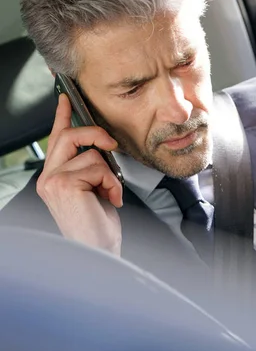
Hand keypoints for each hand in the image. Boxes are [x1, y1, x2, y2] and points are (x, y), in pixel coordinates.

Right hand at [37, 93, 122, 254]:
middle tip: (111, 144)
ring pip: (90, 153)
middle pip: (68, 136)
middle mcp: (48, 178)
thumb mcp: (94, 187)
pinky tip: (109, 200)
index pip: (56, 138)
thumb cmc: (98, 224)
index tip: (65, 98)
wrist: (98, 253)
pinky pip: (98, 167)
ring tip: (108, 194)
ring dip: (109, 173)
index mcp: (53, 177)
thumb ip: (89, 165)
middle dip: (94, 134)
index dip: (62, 116)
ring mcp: (53, 181)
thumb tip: (102, 144)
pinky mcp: (64, 184)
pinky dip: (111, 182)